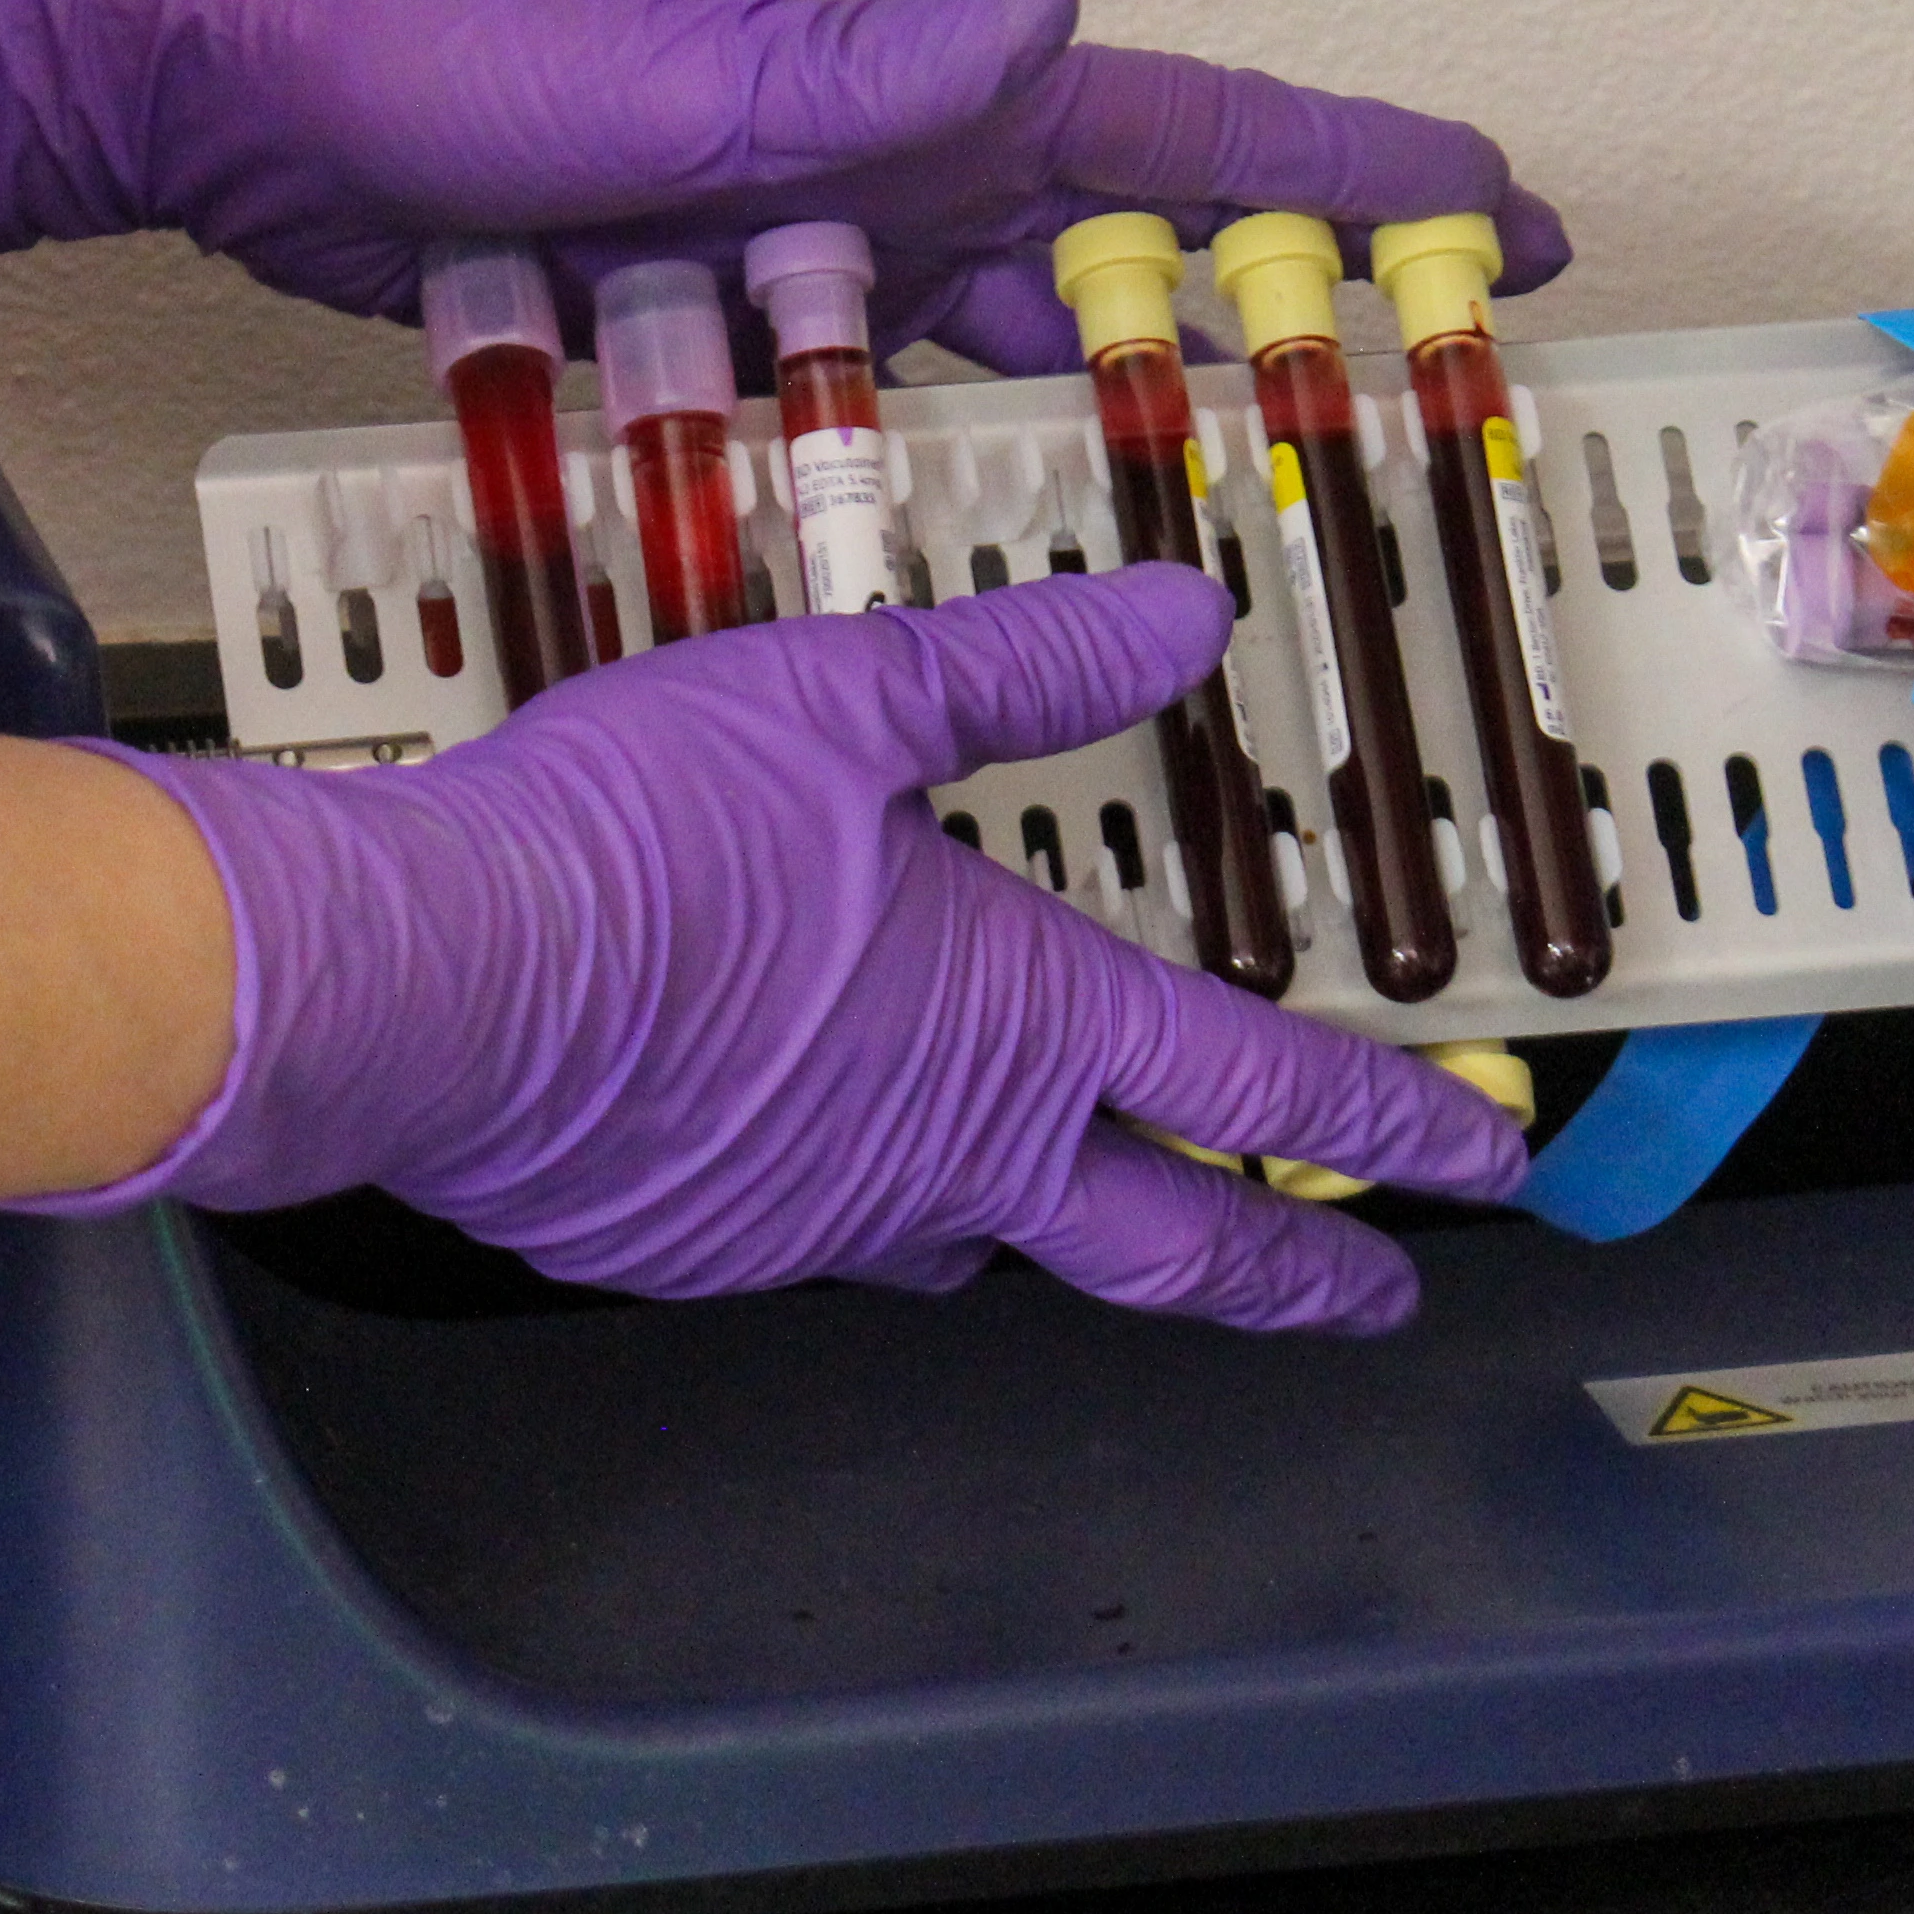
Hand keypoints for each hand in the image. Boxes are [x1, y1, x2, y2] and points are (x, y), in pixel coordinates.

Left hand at [0, 0, 1567, 371]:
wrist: (219, 59)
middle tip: (1413, 380)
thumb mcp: (659, 65)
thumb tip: (1044, 12)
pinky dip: (907, 451)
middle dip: (1274, 309)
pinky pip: (840, 388)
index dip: (1350, 177)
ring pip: (984, 333)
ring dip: (1100, 396)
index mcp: (901, 97)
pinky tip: (931, 522)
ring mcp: (775, 234)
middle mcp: (864, 160)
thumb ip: (854, 64)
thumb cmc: (421, 32)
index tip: (1506, 216)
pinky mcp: (678, 298)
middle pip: (1119, 247)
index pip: (1177, 135)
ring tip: (1220, 498)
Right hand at [18, 566, 1519, 1328]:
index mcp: (1017, 1021)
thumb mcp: (849, 696)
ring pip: (979, 1240)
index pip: (1254, 1087)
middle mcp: (949, 1155)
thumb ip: (1032, 667)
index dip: (1390, 1126)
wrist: (428, 982)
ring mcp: (823, 1219)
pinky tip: (813, 1139)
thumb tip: (1187, 623)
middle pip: (1171, 1245)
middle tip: (1370, 1290)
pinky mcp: (701, 1245)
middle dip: (1295, 1271)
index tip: (1485, 1167)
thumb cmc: (638, 838)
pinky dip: (856, 1194)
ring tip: (1074, 1197)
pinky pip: (819, 1228)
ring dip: (1052, 1224)